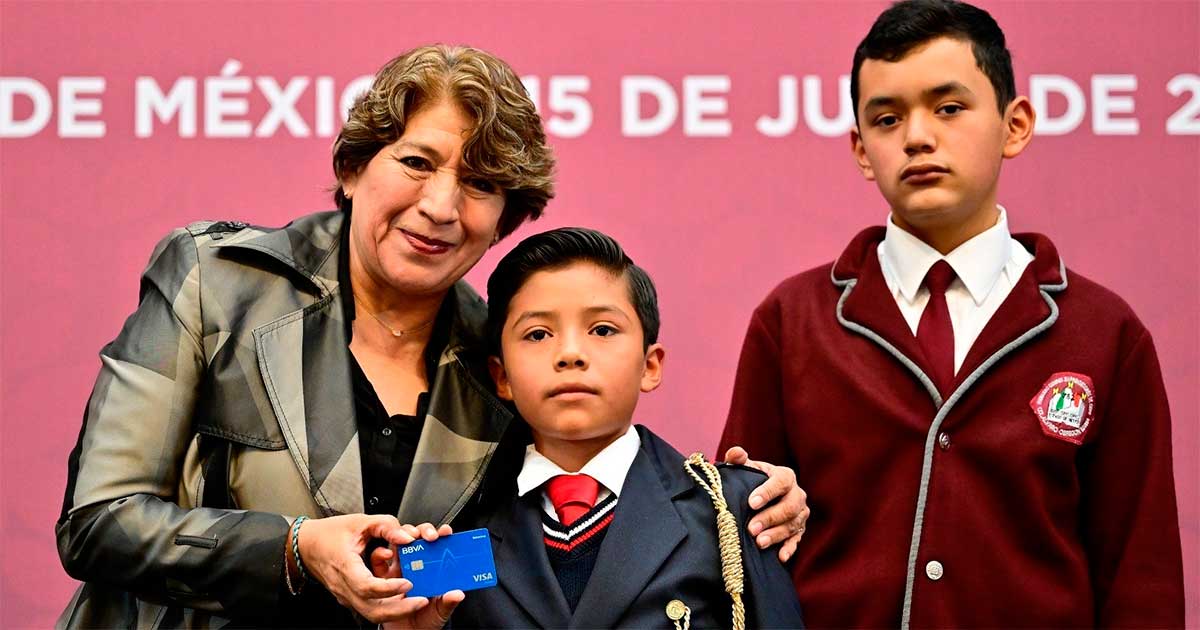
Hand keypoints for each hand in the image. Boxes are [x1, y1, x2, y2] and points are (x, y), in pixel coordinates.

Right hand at [294, 515, 450, 624]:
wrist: (307, 546)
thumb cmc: (329, 534)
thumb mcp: (359, 521)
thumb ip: (385, 526)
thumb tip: (406, 536)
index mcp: (345, 567)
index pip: (366, 587)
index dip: (388, 588)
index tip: (407, 583)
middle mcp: (344, 587)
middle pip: (372, 610)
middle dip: (400, 609)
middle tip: (422, 600)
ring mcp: (346, 595)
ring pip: (372, 613)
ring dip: (396, 611)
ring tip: (417, 601)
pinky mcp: (350, 597)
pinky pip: (369, 608)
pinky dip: (388, 608)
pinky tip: (404, 599)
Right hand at [369, 523, 464, 628]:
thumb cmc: (426, 620)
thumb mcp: (440, 612)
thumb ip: (448, 602)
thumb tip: (457, 594)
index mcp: (431, 571)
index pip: (437, 548)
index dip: (441, 537)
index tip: (445, 532)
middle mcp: (414, 567)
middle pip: (417, 540)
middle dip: (421, 531)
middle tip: (426, 533)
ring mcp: (397, 571)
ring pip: (398, 545)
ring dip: (402, 537)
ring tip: (408, 538)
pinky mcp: (381, 579)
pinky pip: (377, 562)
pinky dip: (379, 554)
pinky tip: (386, 554)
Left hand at [723, 446, 808, 562]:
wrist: (762, 496)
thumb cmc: (752, 480)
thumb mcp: (745, 468)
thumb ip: (738, 459)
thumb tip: (736, 453)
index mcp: (785, 476)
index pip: (781, 482)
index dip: (767, 492)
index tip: (751, 503)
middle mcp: (797, 494)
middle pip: (790, 507)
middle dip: (770, 518)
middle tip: (751, 528)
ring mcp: (801, 514)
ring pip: (793, 525)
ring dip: (776, 534)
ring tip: (759, 543)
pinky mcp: (799, 530)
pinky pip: (797, 540)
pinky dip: (789, 548)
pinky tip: (780, 556)